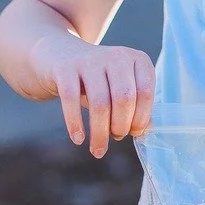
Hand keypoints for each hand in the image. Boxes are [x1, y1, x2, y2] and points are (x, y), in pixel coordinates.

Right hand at [36, 35, 154, 157]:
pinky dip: (75, 123)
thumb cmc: (97, 78)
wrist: (59, 54)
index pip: (145, 92)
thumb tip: (144, 131)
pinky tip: (78, 139)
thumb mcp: (119, 85)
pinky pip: (71, 99)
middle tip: (116, 138)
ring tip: (98, 149)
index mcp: (136, 59)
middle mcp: (116, 56)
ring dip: (100, 132)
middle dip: (121, 125)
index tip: (134, 133)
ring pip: (100, 103)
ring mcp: (90, 60)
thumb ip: (134, 104)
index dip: (141, 117)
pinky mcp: (65, 68)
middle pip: (124, 98)